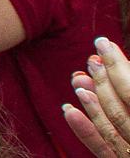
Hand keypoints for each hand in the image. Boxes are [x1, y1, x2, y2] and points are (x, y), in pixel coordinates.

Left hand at [70, 36, 129, 157]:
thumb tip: (120, 61)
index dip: (118, 66)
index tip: (104, 44)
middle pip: (122, 112)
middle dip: (104, 82)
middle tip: (92, 59)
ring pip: (111, 130)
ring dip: (92, 103)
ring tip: (79, 79)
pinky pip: (103, 151)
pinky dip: (85, 131)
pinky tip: (69, 110)